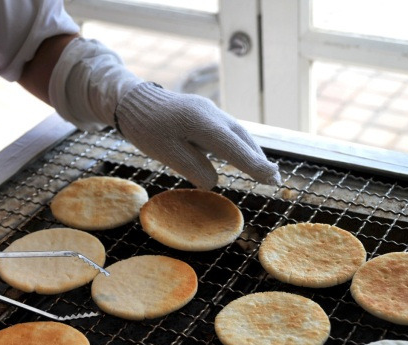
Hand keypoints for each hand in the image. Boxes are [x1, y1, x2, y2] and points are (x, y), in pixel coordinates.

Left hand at [115, 82, 280, 188]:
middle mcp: (211, 114)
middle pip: (241, 138)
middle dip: (258, 159)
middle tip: (274, 179)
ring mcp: (210, 111)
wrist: (134, 100)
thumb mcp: (166, 153)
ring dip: (252, 151)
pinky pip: (229, 131)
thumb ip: (193, 168)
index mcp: (201, 123)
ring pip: (238, 133)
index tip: (270, 177)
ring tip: (265, 170)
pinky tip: (244, 155)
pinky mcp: (206, 113)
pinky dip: (240, 145)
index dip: (253, 164)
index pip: (233, 147)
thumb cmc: (147, 129)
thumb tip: (215, 181)